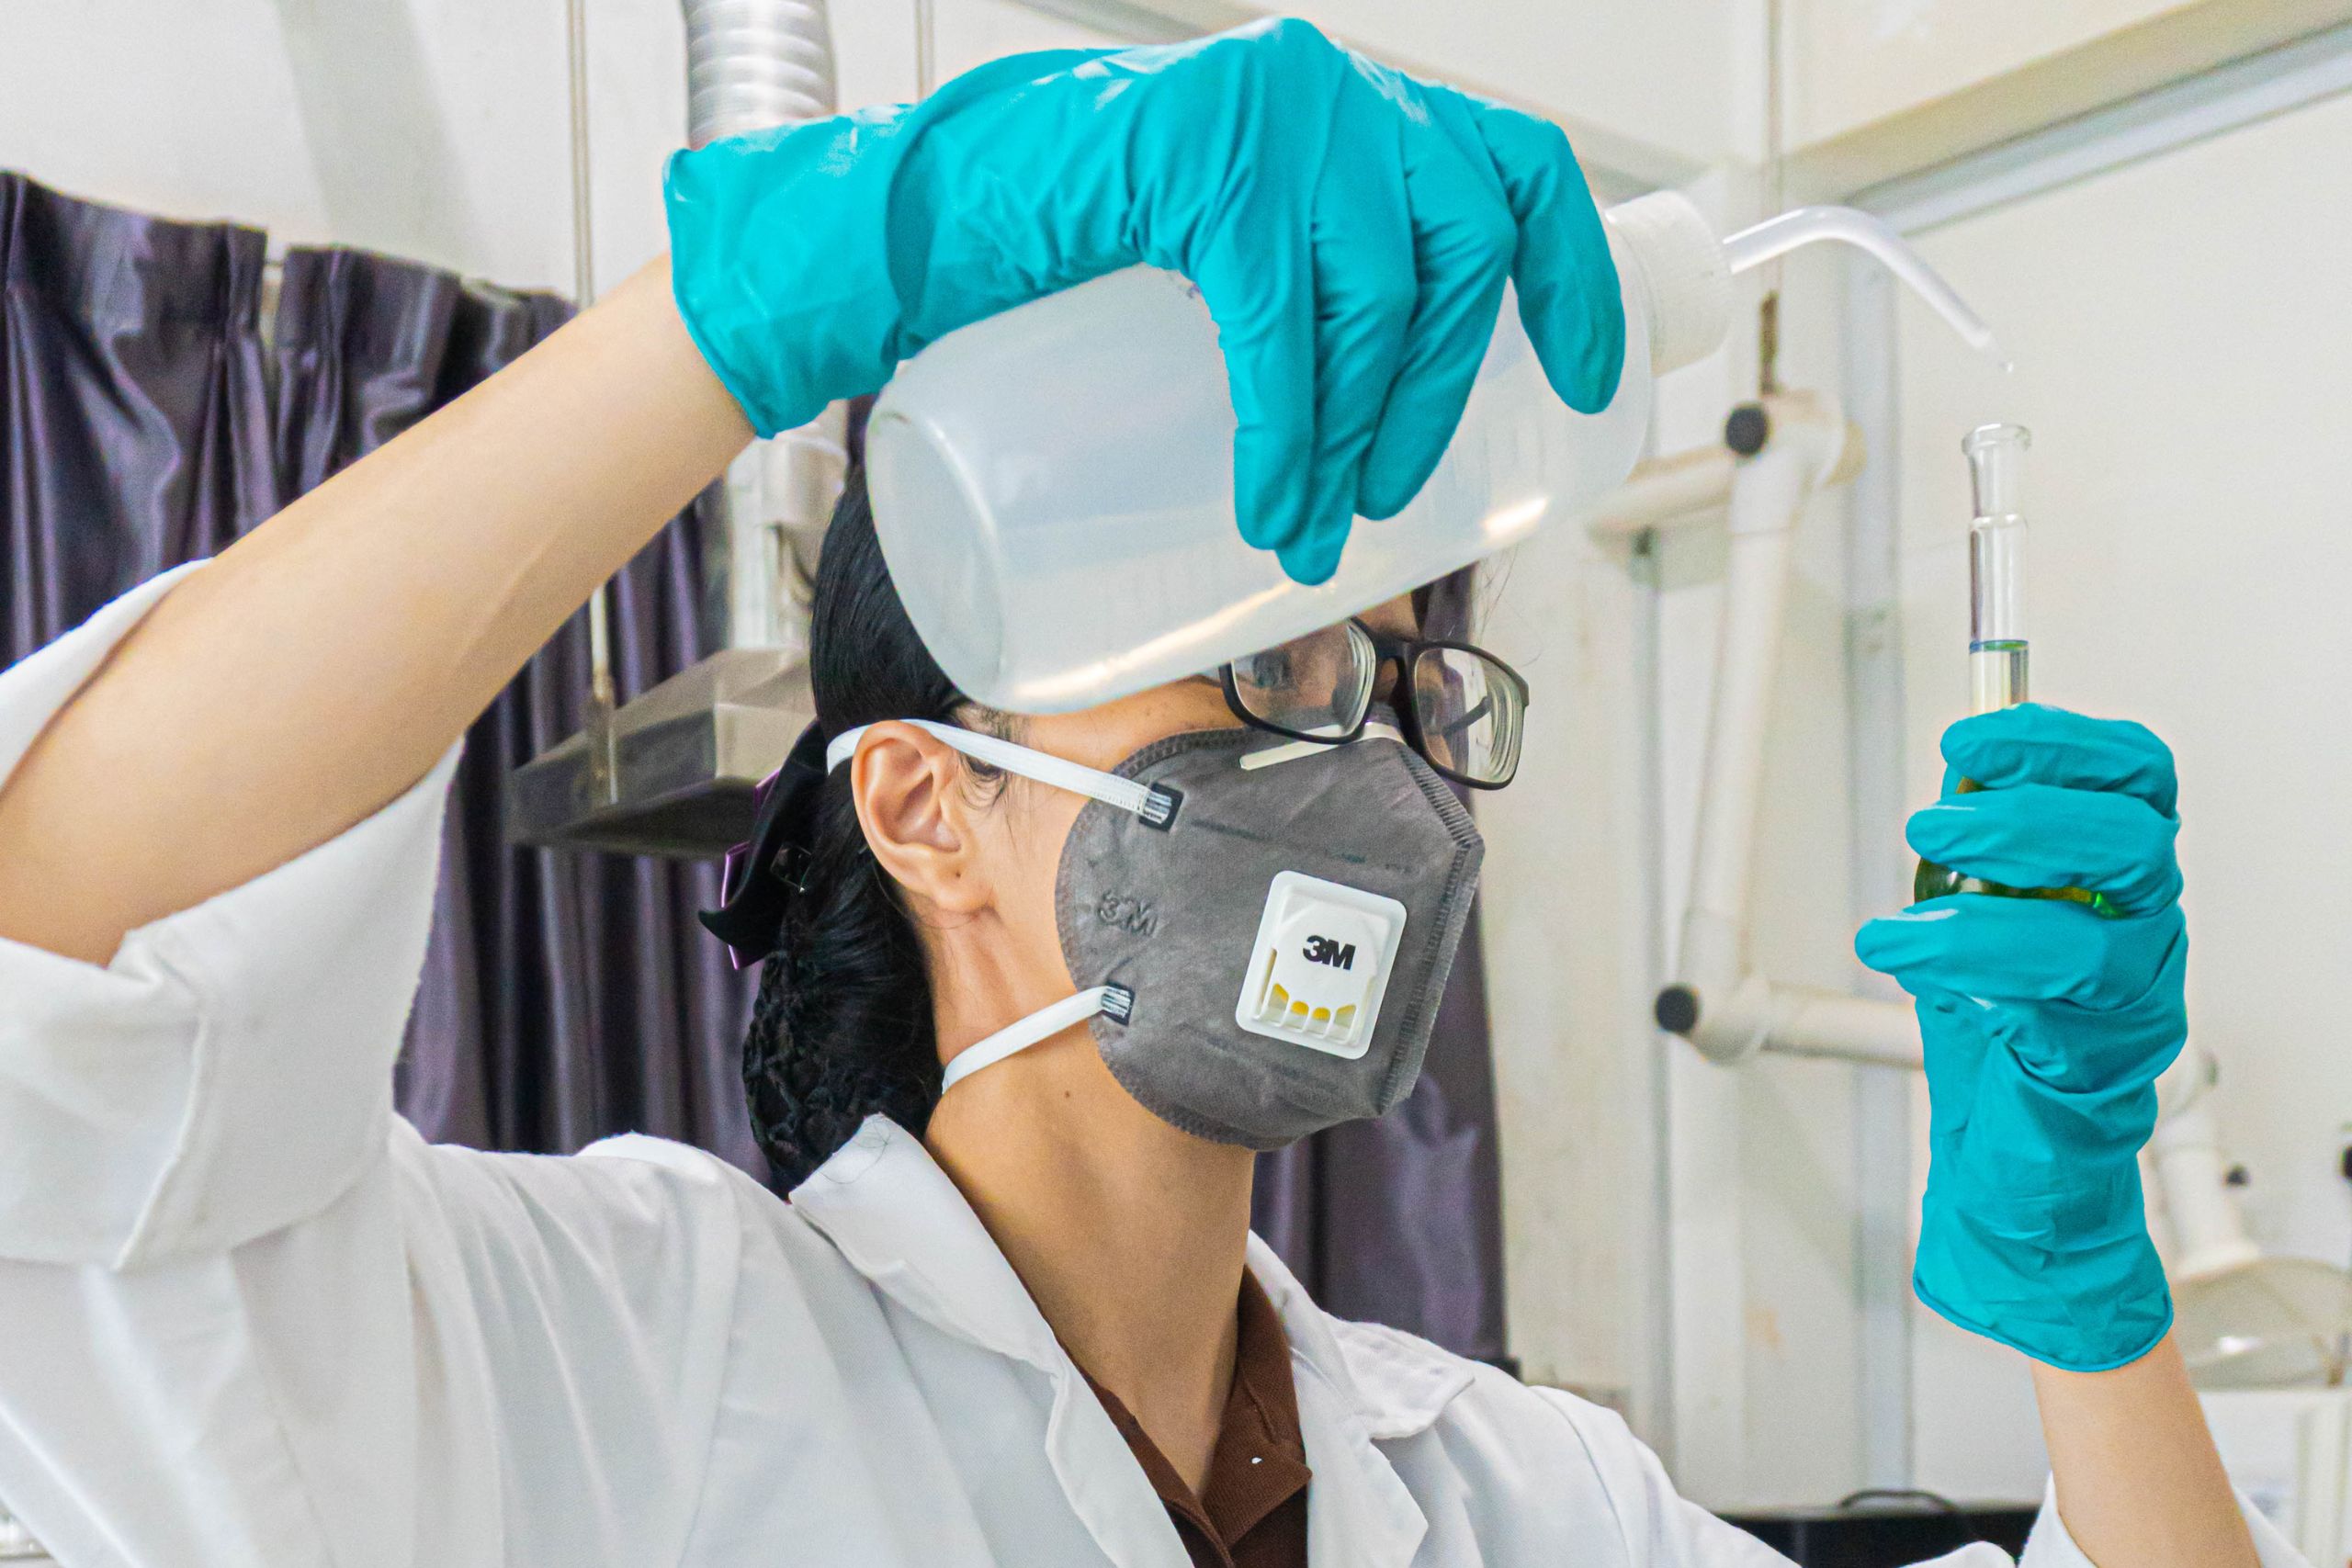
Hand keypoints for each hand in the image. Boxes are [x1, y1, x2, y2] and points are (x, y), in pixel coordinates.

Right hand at [662, 19, 1624, 583]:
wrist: (918, 223)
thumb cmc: (1074, 262)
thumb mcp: (1232, 261)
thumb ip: (1312, 295)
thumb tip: (1393, 426)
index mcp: (1355, 110)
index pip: (1515, 169)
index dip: (1569, 276)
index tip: (1590, 381)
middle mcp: (1330, 90)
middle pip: (1458, 244)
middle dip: (1440, 392)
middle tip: (1393, 494)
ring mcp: (1268, 112)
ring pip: (1377, 290)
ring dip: (1358, 430)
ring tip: (1312, 521)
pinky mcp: (1201, 159)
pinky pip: (1279, 316)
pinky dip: (1286, 425)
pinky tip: (1271, 496)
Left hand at [1856, 704, 2186, 1371]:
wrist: (2020, 1148)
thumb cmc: (2007, 1024)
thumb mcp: (1980, 909)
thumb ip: (1977, 846)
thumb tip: (1950, 780)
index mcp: (2122, 873)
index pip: (2134, 775)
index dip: (2058, 742)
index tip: (1971, 738)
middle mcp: (2144, 925)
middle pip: (2131, 840)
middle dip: (2023, 816)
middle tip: (1932, 826)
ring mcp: (2134, 995)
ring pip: (2096, 932)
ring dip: (1986, 910)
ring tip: (1906, 904)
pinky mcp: (2103, 1059)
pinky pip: (2054, 1007)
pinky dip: (1968, 972)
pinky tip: (1910, 958)